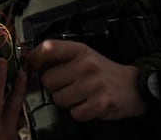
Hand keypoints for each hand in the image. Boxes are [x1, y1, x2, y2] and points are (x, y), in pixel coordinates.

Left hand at [24, 39, 145, 120]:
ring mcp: (94, 85)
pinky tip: (87, 103)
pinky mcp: (101, 104)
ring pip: (58, 99)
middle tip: (67, 84)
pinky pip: (74, 113)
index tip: (31, 66)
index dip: (34, 59)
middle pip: (48, 80)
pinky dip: (78, 111)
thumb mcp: (81, 54)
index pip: (47, 48)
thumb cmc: (101, 70)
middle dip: (53, 86)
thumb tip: (27, 58)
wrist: (133, 86)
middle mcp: (86, 65)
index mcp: (79, 50)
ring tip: (79, 94)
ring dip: (65, 100)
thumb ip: (57, 55)